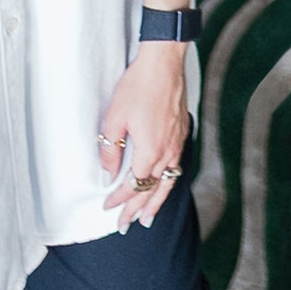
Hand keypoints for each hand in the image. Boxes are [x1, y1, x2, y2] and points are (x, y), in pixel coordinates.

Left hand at [96, 44, 191, 230]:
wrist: (164, 64)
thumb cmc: (138, 87)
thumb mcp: (115, 119)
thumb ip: (111, 150)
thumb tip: (108, 172)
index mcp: (149, 152)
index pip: (133, 186)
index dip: (119, 199)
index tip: (108, 207)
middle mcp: (167, 153)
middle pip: (152, 191)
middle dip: (136, 210)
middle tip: (125, 225)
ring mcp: (177, 144)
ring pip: (167, 183)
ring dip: (156, 203)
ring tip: (147, 218)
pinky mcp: (182, 134)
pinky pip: (176, 168)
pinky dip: (168, 184)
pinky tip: (163, 186)